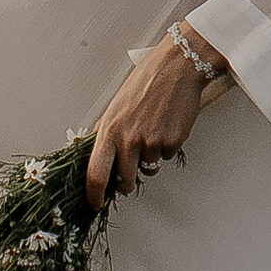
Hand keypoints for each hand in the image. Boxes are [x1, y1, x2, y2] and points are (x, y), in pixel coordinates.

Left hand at [85, 35, 227, 204]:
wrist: (177, 67)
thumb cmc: (147, 80)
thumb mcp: (116, 104)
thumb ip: (106, 129)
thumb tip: (93, 149)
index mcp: (109, 129)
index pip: (95, 173)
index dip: (94, 195)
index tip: (95, 203)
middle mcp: (128, 139)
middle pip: (124, 181)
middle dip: (126, 183)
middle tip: (129, 175)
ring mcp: (151, 142)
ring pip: (148, 169)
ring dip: (149, 160)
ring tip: (152, 132)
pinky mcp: (172, 142)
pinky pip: (166, 156)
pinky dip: (166, 147)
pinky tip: (166, 125)